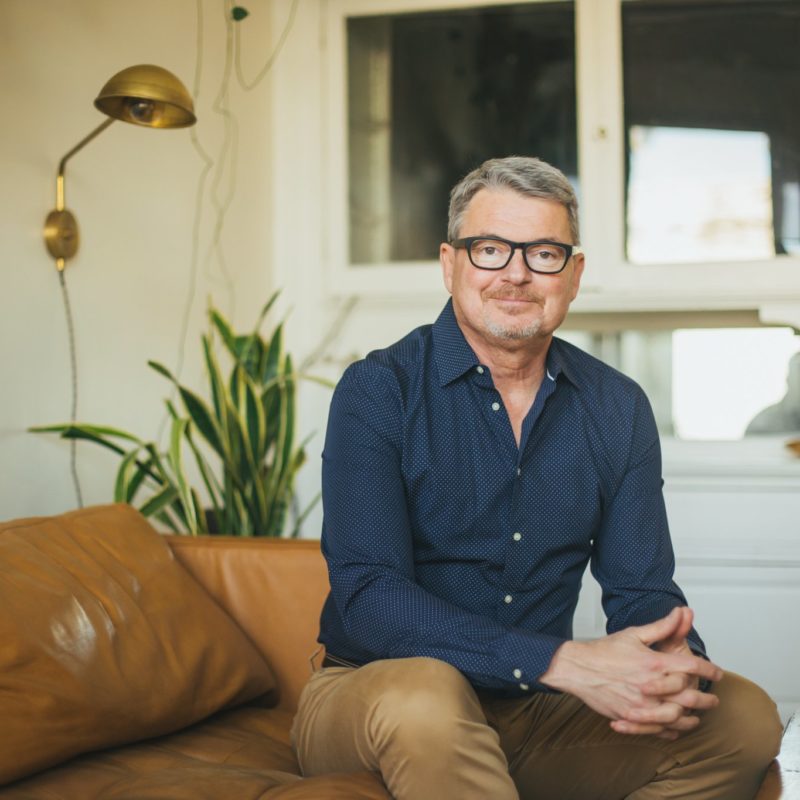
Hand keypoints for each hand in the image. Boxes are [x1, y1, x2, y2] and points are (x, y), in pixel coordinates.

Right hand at [540, 607, 721, 737]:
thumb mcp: (634, 634)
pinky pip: (657, 730)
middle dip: (706, 699)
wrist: (578, 668)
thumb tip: (681, 612)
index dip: (709, 670)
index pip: (692, 667)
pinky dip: (670, 731)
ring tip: (698, 717)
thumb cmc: (604, 651)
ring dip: (691, 719)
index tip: (716, 673)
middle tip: (713, 700)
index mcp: (653, 663)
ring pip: (676, 718)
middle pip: (689, 697)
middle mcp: (650, 686)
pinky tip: (675, 727)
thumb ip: (662, 626)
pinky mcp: (631, 717)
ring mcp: (641, 705)